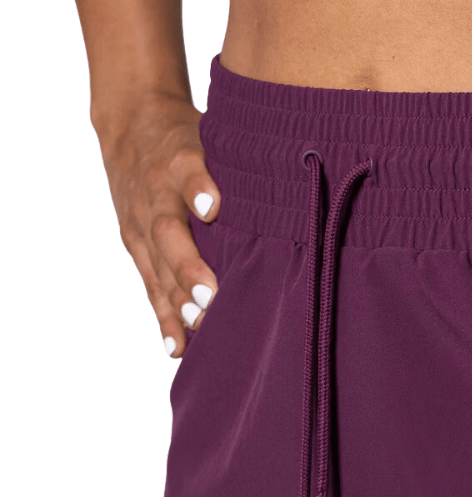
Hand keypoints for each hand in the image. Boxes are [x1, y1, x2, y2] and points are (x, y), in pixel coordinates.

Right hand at [98, 94, 220, 358]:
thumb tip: (291, 184)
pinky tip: (177, 348)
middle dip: (188, 266)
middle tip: (211, 294)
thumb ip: (242, 160)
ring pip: (157, 267)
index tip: (212, 206)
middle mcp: (154, 196)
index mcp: (178, 162)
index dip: (198, 187)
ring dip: (177, 299)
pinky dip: (164, 319)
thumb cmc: (188, 138)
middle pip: (168, 232)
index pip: (187, 171)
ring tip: (197, 325)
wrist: (130, 123)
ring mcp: (140, 226)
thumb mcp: (213, 135)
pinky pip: (150, 287)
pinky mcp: (137, 249)